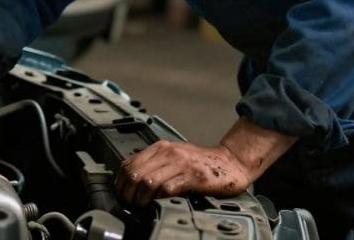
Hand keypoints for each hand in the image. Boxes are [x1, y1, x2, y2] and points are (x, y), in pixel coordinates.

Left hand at [115, 141, 251, 205]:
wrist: (232, 162)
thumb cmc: (202, 162)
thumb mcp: (174, 156)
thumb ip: (156, 163)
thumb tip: (133, 179)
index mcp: (161, 147)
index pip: (129, 163)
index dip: (121, 181)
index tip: (121, 193)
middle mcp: (168, 152)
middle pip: (135, 173)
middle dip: (127, 192)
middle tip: (130, 204)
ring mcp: (181, 164)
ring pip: (148, 181)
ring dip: (141, 198)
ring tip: (142, 206)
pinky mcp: (193, 177)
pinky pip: (168, 188)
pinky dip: (159, 199)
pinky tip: (160, 203)